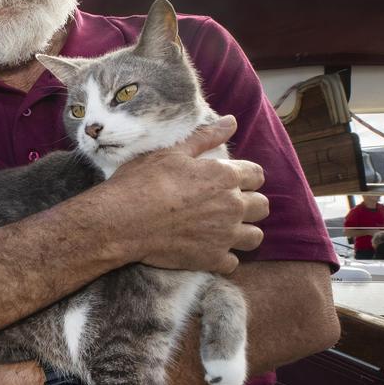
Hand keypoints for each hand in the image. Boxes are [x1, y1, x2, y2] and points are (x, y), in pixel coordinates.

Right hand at [105, 115, 267, 273]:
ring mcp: (224, 235)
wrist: (121, 220)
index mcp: (224, 176)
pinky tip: (207, 249)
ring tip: (222, 230)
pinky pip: (232, 263)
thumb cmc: (142, 181)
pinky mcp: (211, 259)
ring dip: (243, 232)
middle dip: (249, 204)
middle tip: (225, 205)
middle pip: (262, 206)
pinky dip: (223, 258)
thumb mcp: (171, 152)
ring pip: (255, 237)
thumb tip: (232, 121)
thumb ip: (205, 137)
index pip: (257, 175)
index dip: (245, 176)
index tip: (229, 180)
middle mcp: (232, 206)